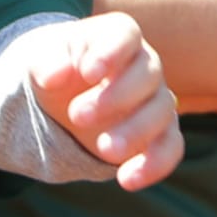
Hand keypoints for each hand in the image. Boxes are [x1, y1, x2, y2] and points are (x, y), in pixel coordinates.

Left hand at [27, 12, 183, 191]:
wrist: (68, 94)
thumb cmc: (61, 68)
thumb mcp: (46, 61)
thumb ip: (48, 64)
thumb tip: (54, 76)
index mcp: (118, 36)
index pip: (125, 36)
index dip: (111, 53)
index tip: (87, 73)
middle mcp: (145, 63)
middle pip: (147, 74)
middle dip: (116, 98)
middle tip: (77, 116)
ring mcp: (156, 98)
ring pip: (162, 111)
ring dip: (135, 132)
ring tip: (104, 150)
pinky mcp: (160, 132)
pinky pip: (171, 146)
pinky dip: (154, 164)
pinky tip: (127, 180)